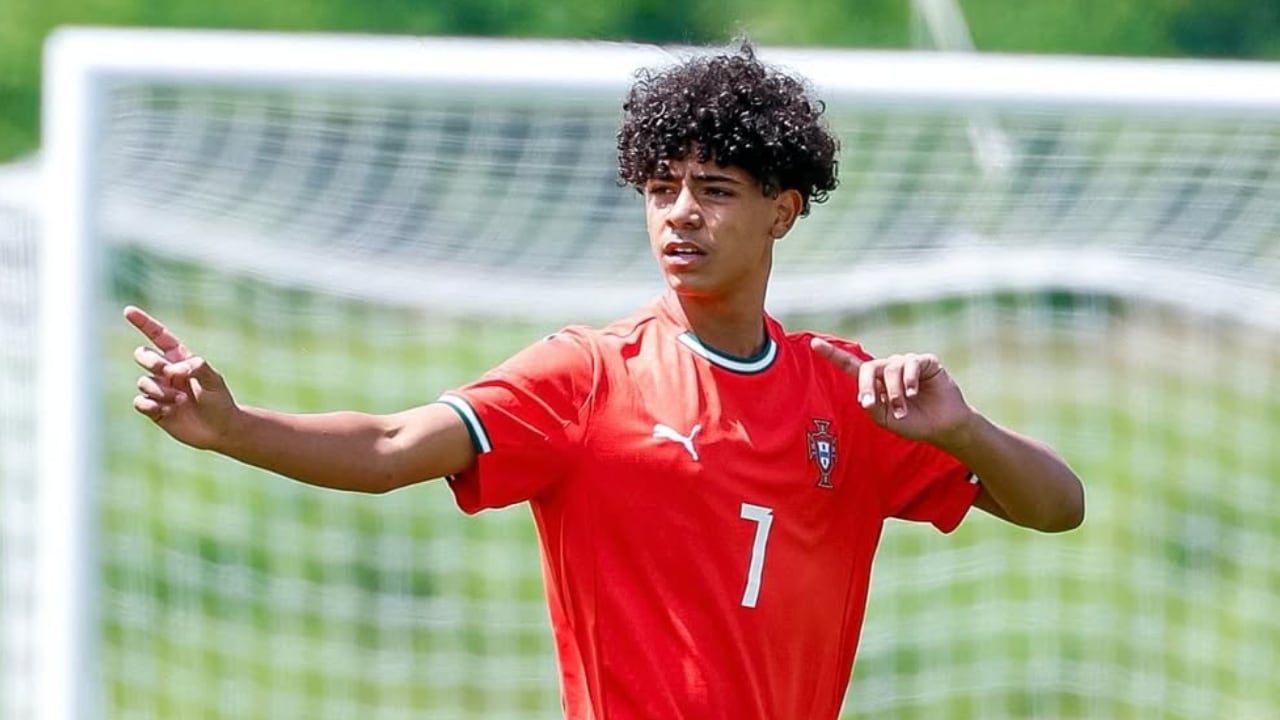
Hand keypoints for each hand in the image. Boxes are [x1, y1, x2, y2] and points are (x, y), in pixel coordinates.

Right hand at [125, 306, 236, 450]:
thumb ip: (196, 367)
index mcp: (180, 360)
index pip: (159, 337)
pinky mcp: (153, 409)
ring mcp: (159, 390)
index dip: (144, 323)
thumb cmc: (219, 401)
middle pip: (142, 355)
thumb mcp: (214, 380)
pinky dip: (150, 405)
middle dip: (150, 361)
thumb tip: (171, 370)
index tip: (128, 310)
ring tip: (181, 401)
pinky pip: (139, 401)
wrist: (220, 429)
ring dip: (162, 392)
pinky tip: (167, 411)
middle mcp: (166, 373)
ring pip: (143, 382)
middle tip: (169, 375)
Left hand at [810, 337, 974, 447]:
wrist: (943, 426)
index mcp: (875, 382)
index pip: (850, 364)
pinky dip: (908, 380)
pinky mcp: (925, 361)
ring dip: (894, 392)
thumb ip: (872, 407)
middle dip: (867, 386)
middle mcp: (888, 368)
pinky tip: (913, 392)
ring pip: (890, 369)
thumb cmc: (912, 423)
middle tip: (871, 404)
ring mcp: (907, 363)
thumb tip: (865, 396)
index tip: (814, 343)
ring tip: (902, 408)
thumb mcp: (885, 419)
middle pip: (869, 367)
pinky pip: (911, 364)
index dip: (832, 353)